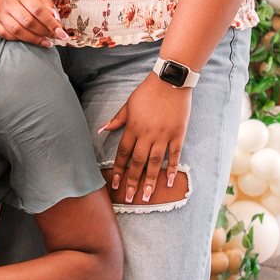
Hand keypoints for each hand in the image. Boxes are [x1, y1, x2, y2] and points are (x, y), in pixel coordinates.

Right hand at [0, 0, 68, 47]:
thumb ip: (47, 3)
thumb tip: (56, 20)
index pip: (38, 10)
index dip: (51, 23)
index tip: (62, 33)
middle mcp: (9, 3)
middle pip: (29, 22)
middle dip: (45, 32)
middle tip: (55, 37)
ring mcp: (0, 14)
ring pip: (18, 31)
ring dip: (34, 39)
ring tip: (46, 42)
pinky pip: (7, 35)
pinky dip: (20, 40)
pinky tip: (30, 39)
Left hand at [100, 72, 191, 203]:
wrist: (171, 81)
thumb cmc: (147, 92)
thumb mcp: (128, 104)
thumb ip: (117, 119)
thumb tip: (101, 129)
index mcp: (133, 127)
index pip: (123, 153)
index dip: (119, 170)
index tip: (115, 185)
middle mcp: (147, 134)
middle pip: (137, 162)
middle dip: (132, 181)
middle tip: (129, 198)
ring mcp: (163, 135)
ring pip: (155, 162)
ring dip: (149, 181)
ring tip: (146, 197)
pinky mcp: (178, 134)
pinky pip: (175, 155)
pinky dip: (172, 169)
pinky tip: (169, 182)